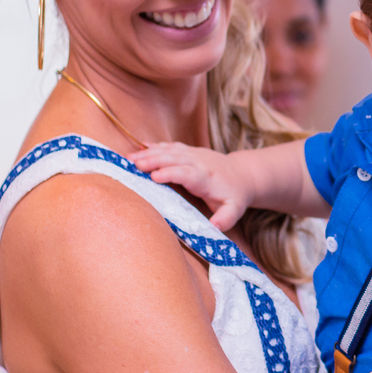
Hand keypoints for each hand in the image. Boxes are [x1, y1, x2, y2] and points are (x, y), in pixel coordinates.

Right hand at [129, 143, 253, 229]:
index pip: (187, 173)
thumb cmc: (234, 195)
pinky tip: (139, 146)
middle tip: (133, 165)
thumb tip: (215, 227)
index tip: (154, 177)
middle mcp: (199, 162)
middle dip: (154, 160)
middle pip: (174, 158)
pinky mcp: (189, 151)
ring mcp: (193, 154)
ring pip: (169, 150)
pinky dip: (155, 146)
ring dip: (149, 153)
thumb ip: (225, 218)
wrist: (243, 174)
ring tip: (129, 158)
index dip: (171, 173)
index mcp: (206, 178)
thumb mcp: (234, 209)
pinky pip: (170, 146)